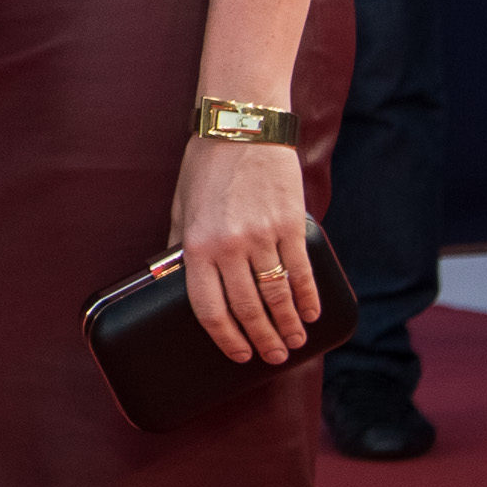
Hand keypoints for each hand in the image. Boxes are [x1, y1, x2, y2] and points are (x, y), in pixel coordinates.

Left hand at [169, 136, 317, 364]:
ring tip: (295, 340)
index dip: (226, 337)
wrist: (242, 130)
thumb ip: (181, 245)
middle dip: (263, 339)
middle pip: (249, 308)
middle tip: (273, 356)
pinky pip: (302, 271)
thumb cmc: (206, 168)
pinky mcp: (292, 225)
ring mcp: (263, 236)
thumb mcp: (181, 207)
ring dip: (289, 325)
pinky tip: (311, 312)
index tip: (238, 354)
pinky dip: (309, 297)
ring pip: (279, 295)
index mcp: (197, 245)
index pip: (209, 307)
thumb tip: (175, 278)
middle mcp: (229, 246)